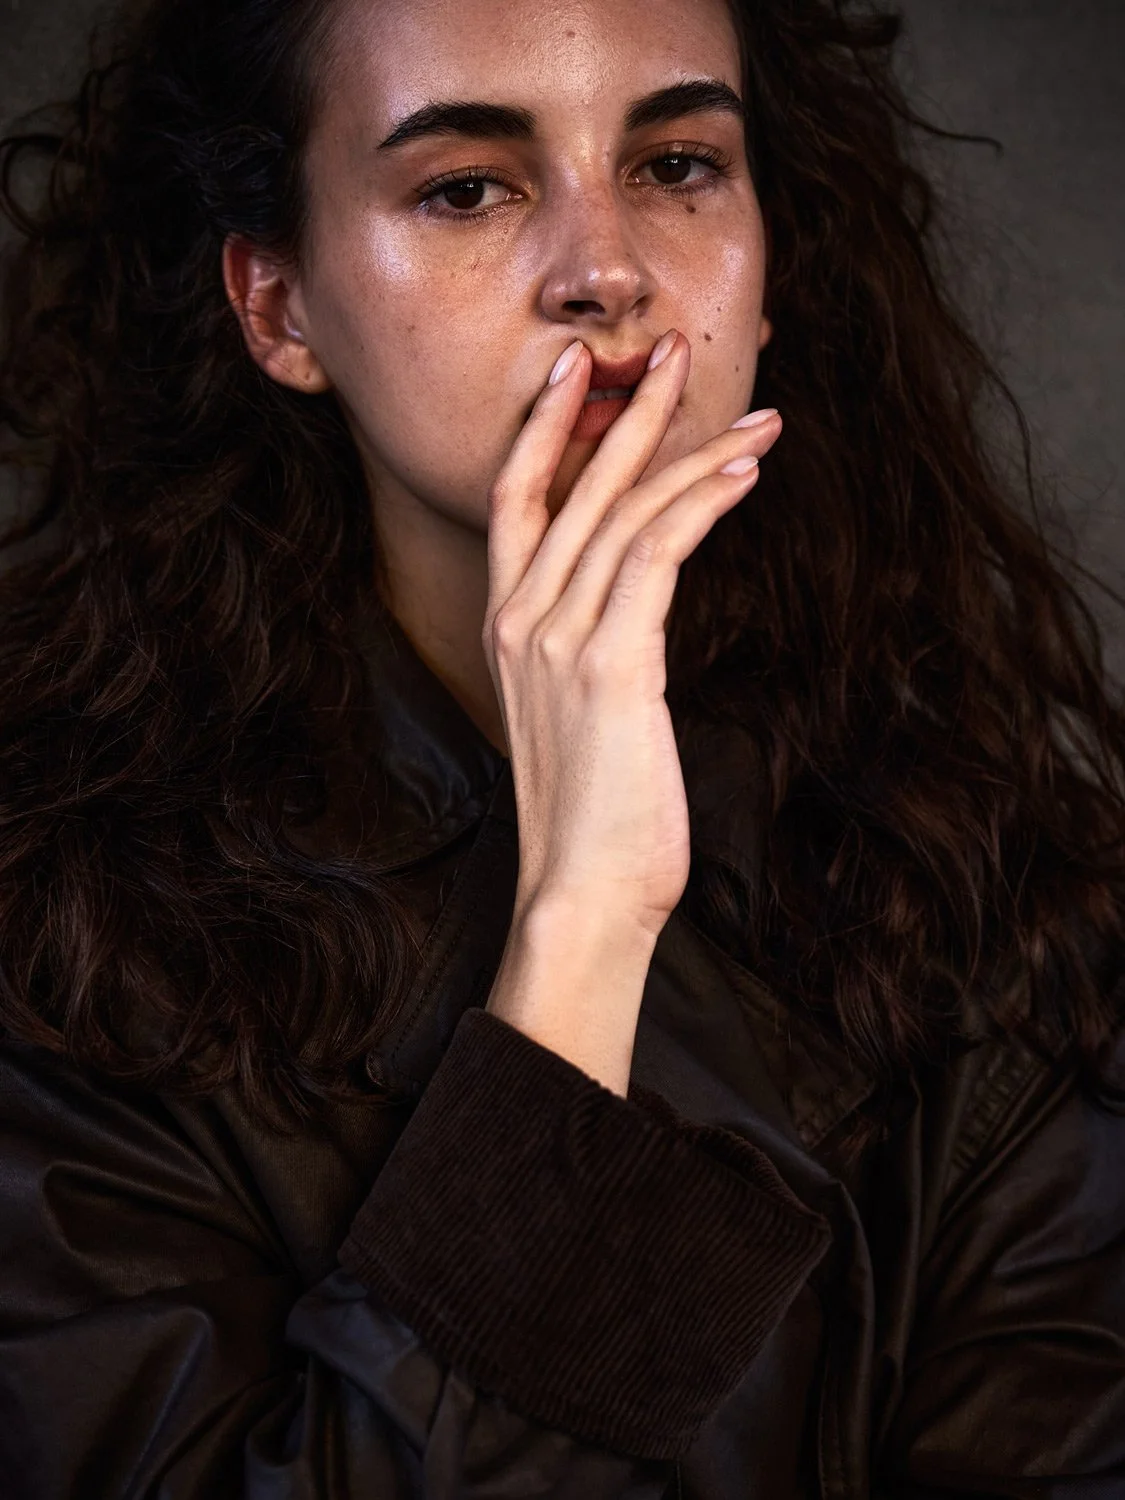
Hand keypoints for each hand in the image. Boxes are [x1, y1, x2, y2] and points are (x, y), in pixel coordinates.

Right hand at [483, 329, 781, 943]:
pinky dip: (700, 505)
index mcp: (507, 627)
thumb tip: (634, 611)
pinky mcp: (611, 663)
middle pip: (573, 486)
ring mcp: (561, 639)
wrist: (582, 891)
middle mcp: (523, 620)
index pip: (516, 501)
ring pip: (625, 512)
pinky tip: (741, 475)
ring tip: (753, 415)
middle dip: (627, 411)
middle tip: (672, 349)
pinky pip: (657, 555)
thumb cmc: (591, 815)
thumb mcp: (576, 716)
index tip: (578, 371)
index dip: (545, 429)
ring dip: (693, 453)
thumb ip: (591, 651)